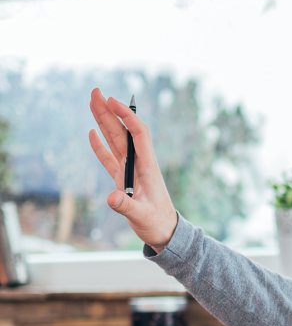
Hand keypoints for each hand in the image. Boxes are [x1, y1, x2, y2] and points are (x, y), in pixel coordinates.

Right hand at [88, 88, 178, 250]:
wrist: (166, 234)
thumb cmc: (158, 225)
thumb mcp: (142, 216)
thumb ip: (126, 207)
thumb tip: (111, 198)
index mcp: (147, 168)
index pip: (138, 134)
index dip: (126, 116)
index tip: (112, 101)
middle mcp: (139, 165)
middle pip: (123, 132)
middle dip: (110, 111)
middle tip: (95, 91)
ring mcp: (130, 171)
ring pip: (115, 141)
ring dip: (103, 122)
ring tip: (92, 102)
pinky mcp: (123, 180)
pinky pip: (110, 158)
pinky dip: (100, 146)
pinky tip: (92, 133)